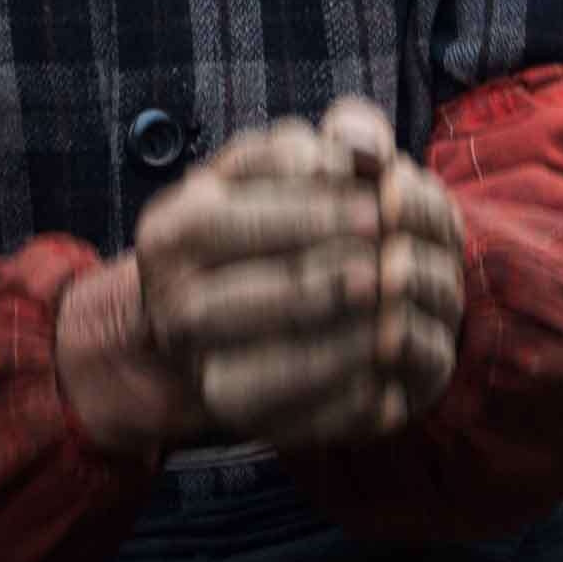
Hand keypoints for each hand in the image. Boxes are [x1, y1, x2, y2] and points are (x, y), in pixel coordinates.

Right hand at [57, 101, 465, 460]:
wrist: (208, 312)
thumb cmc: (260, 222)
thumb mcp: (269, 170)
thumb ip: (315, 144)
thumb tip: (358, 148)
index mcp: (170, 230)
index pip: (226, 220)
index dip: (306, 212)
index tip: (376, 204)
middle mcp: (170, 300)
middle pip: (240, 297)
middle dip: (322, 280)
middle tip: (388, 265)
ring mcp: (196, 363)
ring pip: (256, 367)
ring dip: (333, 342)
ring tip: (392, 315)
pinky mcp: (232, 409)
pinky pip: (282, 417)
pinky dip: (338, 399)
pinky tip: (385, 376)